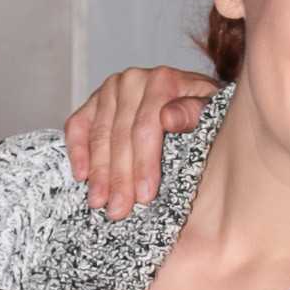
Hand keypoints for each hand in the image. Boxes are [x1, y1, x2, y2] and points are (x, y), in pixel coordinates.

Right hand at [64, 65, 217, 220]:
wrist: (193, 96)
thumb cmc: (204, 111)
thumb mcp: (212, 111)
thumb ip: (194, 113)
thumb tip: (168, 118)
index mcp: (163, 80)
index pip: (146, 127)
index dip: (144, 164)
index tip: (145, 196)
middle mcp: (132, 80)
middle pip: (120, 135)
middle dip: (119, 177)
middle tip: (119, 209)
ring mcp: (110, 89)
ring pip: (99, 135)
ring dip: (98, 172)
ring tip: (99, 202)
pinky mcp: (94, 101)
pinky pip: (78, 126)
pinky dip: (77, 150)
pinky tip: (81, 175)